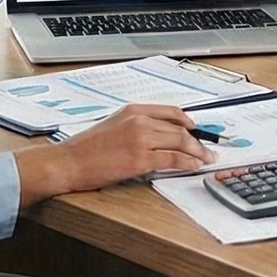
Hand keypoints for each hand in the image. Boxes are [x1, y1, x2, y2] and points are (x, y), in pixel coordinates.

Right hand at [14, 104, 213, 201]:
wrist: (68, 162)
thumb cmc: (85, 149)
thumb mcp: (112, 125)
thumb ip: (135, 126)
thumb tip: (157, 136)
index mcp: (132, 110)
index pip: (170, 112)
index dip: (188, 121)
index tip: (197, 129)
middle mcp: (139, 121)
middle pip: (179, 128)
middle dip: (198, 140)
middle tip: (208, 148)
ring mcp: (140, 139)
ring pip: (180, 142)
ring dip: (197, 152)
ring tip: (206, 159)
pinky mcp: (140, 159)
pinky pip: (172, 160)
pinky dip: (187, 163)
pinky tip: (193, 166)